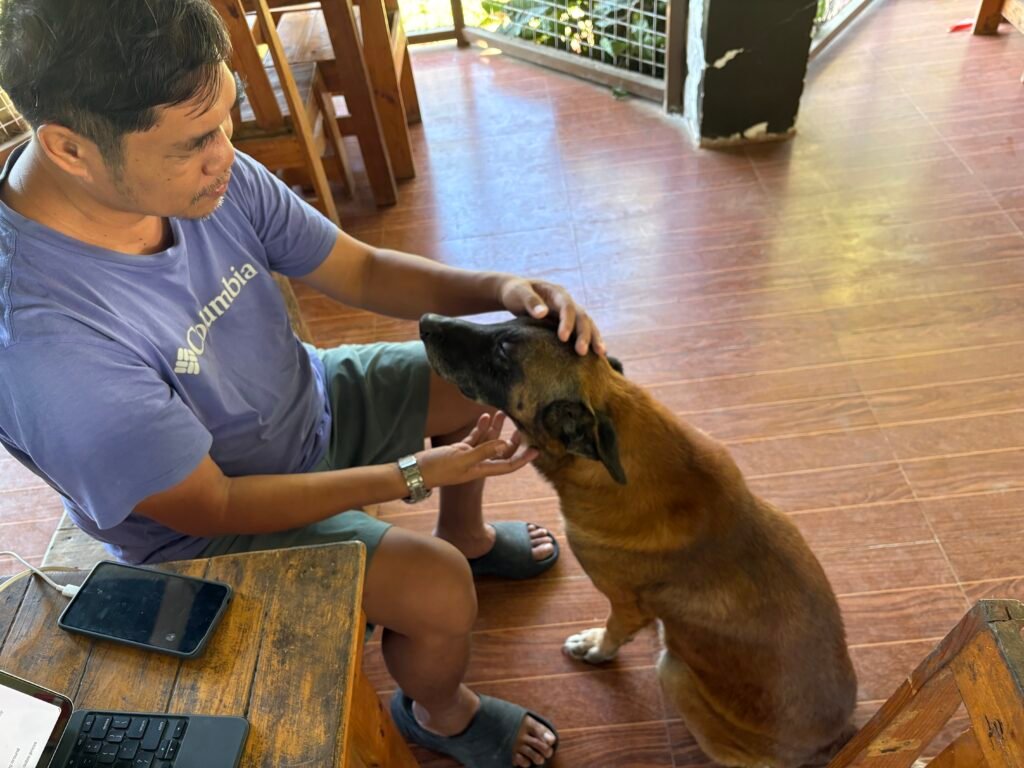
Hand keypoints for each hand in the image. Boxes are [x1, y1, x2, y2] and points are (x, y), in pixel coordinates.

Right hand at [414, 412, 537, 488]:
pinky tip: (483, 416)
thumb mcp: (462, 458)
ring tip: (503, 412)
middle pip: (501, 453)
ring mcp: (468, 457)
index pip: (508, 465)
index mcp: (481, 470)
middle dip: (513, 441)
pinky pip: (474, 438)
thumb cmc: (437, 468)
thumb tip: (505, 445)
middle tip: (523, 428)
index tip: (537, 451)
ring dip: (496, 428)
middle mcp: (477, 464)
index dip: (523, 459)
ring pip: (487, 442)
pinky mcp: (458, 450)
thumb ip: (484, 451)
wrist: (414, 471)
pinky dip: (480, 428)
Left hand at [499, 277, 605, 355]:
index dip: (567, 322)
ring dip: (594, 338)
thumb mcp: (518, 293)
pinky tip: (597, 355)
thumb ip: (530, 301)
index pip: (567, 307)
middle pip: (582, 317)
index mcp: (556, 293)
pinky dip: (590, 341)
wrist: (516, 293)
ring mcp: (570, 312)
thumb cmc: (515, 293)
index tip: (563, 338)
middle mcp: (567, 302)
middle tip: (582, 352)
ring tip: (601, 354)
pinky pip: (582, 331)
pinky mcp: (568, 322)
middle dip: (584, 334)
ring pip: (587, 324)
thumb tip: (542, 313)